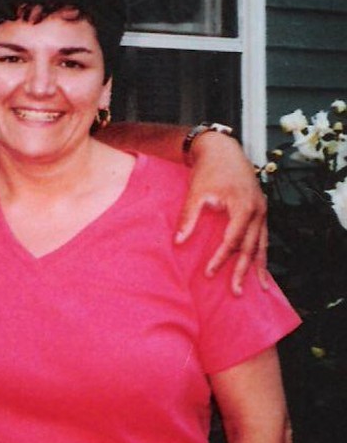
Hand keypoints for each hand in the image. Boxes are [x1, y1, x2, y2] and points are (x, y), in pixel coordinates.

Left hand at [174, 132, 267, 294]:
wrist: (223, 150)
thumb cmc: (208, 170)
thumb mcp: (196, 192)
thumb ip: (188, 217)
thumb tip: (179, 242)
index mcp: (243, 207)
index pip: (233, 241)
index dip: (221, 258)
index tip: (209, 273)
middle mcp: (257, 211)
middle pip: (252, 247)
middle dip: (244, 271)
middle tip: (237, 292)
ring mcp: (262, 211)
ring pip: (262, 244)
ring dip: (259, 266)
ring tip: (260, 287)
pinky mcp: (260, 210)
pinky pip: (264, 237)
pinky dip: (262, 253)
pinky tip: (261, 267)